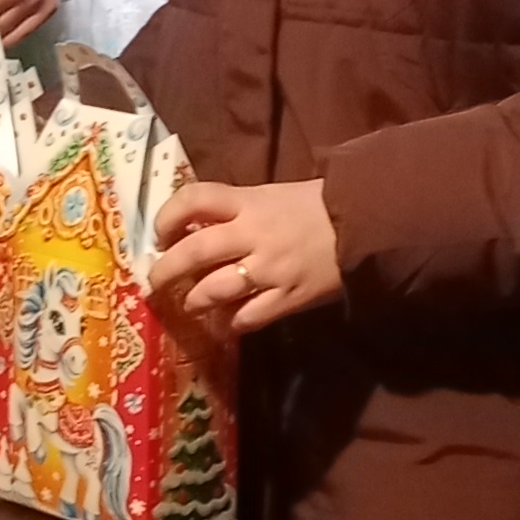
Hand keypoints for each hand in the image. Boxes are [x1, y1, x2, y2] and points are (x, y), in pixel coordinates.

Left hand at [149, 176, 341, 336]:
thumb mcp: (270, 196)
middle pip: (194, 251)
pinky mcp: (287, 298)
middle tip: (155, 281)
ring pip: (214, 290)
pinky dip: (231, 323)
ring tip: (190, 303)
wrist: (364, 225)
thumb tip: (195, 229)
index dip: (167, 216)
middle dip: (166, 269)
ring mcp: (269, 270)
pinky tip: (228, 322)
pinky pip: (247, 318)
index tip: (159, 234)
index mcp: (247, 202)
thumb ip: (235, 211)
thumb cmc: (314, 207)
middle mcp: (252, 234)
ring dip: (194, 300)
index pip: (194, 199)